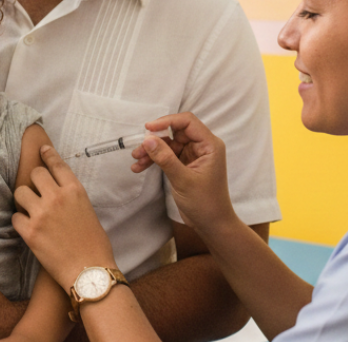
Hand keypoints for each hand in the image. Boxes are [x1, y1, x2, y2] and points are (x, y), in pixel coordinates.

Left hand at [12, 146, 115, 289]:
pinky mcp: (30, 232)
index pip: (57, 164)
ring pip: (20, 192)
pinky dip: (20, 221)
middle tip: (36, 192)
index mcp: (75, 190)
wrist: (90, 271)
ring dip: (23, 200)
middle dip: (34, 182)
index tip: (41, 149)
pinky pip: (15, 217)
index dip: (47, 154)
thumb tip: (57, 189)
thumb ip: (71, 196)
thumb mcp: (88, 210)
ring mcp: (42, 214)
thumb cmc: (94, 244)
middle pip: (35, 174)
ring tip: (30, 210)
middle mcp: (57, 197)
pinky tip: (28, 227)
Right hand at [135, 113, 235, 237]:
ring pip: (167, 144)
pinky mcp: (184, 165)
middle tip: (138, 149)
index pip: (187, 122)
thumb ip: (165, 158)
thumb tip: (148, 140)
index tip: (148, 128)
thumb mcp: (183, 180)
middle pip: (175, 132)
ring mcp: (192, 156)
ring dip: (151, 151)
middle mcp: (202, 147)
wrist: (211, 225)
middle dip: (155, 139)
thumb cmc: (205, 203)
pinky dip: (153, 160)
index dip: (167, 121)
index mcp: (209, 145)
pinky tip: (140, 167)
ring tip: (136, 160)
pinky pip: (166, 156)